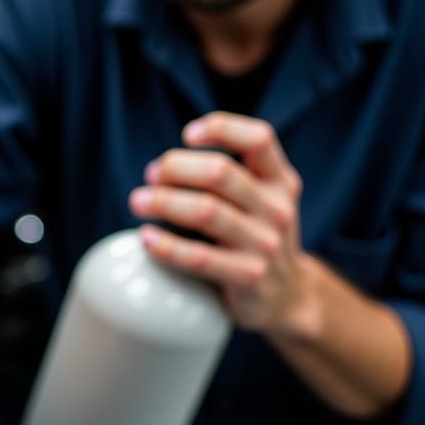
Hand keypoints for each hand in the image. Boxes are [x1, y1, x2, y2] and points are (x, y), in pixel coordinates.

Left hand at [129, 112, 315, 335]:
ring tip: (138, 201)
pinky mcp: (248, 276)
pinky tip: (146, 239)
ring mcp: (266, 244)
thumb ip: (231, 179)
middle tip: (151, 176)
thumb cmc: (256, 240)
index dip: (221, 128)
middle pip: (220, 173)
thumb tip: (163, 168)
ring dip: (164, 202)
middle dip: (177, 168)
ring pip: (206, 211)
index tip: (188, 135)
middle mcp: (278, 208)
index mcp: (281, 181)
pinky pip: (199, 257)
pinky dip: (167, 246)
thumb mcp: (261, 202)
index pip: (259, 138)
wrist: (286, 296)